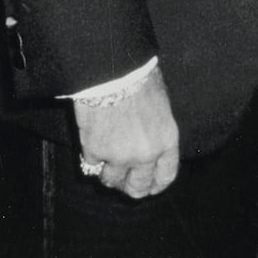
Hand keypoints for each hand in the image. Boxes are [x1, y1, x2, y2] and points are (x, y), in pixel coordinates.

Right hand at [73, 65, 179, 198]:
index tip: (150, 186)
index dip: (156, 184)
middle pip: (138, 187)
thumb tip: (150, 139)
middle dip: (130, 186)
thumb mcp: (161, 102)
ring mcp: (119, 156)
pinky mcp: (95, 151)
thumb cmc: (140, 77)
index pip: (165, 176)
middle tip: (123, 180)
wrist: (113, 70)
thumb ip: (157, 128)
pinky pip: (91, 165)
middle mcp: (145, 154)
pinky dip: (91, 157)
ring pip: (111, 180)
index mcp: (167, 140)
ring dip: (108, 172)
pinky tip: (93, 142)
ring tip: (106, 157)